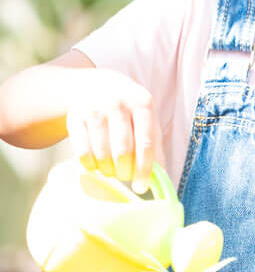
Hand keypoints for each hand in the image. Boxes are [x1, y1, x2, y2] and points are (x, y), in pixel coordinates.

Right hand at [65, 69, 161, 193]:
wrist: (95, 84)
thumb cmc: (128, 109)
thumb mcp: (147, 118)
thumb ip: (155, 144)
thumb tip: (162, 176)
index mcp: (143, 103)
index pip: (146, 143)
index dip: (144, 169)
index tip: (141, 187)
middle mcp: (118, 103)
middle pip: (123, 150)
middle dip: (124, 171)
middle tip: (125, 176)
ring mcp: (94, 108)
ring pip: (101, 153)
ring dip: (107, 170)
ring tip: (111, 171)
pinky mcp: (74, 116)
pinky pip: (81, 151)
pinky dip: (89, 165)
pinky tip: (95, 166)